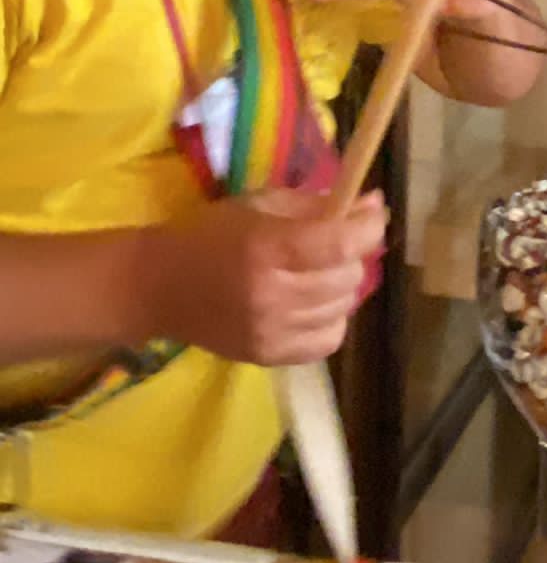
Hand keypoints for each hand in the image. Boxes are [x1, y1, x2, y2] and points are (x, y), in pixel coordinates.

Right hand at [140, 188, 386, 366]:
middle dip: (352, 254)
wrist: (158, 287)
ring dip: (341, 286)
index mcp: (266, 248)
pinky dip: (330, 319)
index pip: (340, 243)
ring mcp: (271, 331)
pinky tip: (312, 304)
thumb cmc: (210, 234)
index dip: (368, 227)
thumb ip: (316, 205)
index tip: (373, 214)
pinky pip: (327, 341)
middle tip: (335, 243)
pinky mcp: (268, 357)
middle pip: (346, 277)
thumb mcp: (259, 205)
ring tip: (319, 273)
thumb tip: (373, 205)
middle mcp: (272, 294)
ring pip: (342, 308)